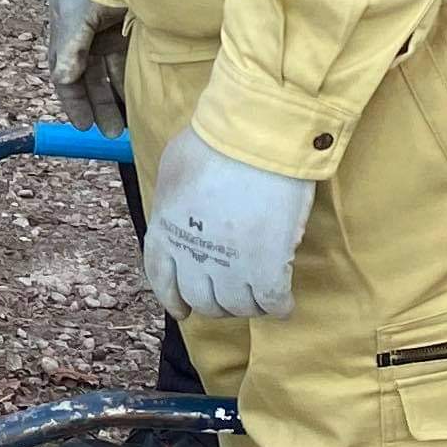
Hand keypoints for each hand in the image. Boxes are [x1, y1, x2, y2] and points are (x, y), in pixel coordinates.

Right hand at [45, 0, 128, 133]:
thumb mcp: (78, 11)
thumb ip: (70, 46)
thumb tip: (61, 78)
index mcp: (64, 22)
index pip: (63, 70)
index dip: (72, 99)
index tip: (84, 127)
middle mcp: (84, 27)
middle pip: (88, 74)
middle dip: (98, 103)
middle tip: (110, 133)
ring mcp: (109, 25)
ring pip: (109, 69)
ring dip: (115, 94)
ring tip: (127, 122)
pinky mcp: (132, 23)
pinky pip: (128, 57)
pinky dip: (130, 76)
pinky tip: (139, 95)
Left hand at [140, 128, 315, 319]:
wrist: (252, 138)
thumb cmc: (211, 142)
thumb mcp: (173, 169)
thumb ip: (176, 200)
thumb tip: (189, 214)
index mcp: (164, 231)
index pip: (162, 279)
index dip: (173, 298)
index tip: (183, 309)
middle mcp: (191, 256)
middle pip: (202, 300)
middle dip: (215, 303)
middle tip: (231, 295)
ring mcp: (230, 266)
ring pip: (238, 307)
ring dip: (248, 306)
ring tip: (259, 296)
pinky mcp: (266, 268)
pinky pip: (272, 303)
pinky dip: (279, 308)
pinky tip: (284, 303)